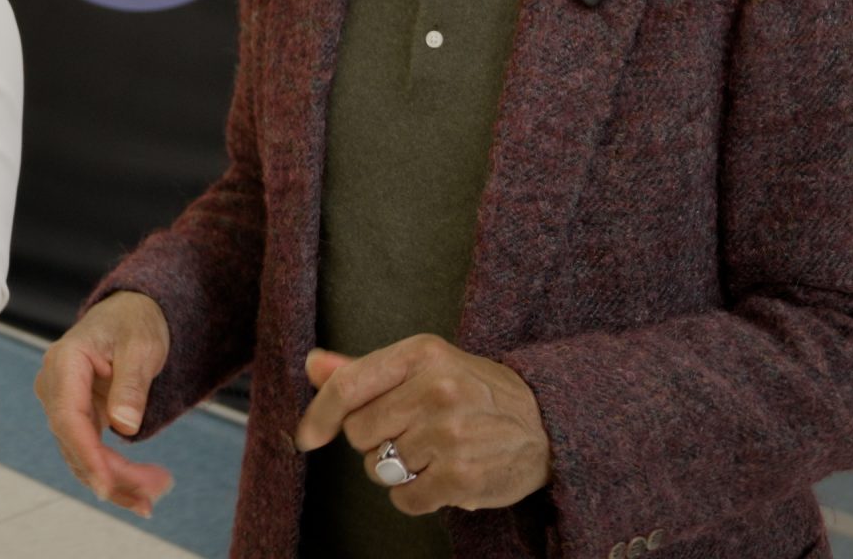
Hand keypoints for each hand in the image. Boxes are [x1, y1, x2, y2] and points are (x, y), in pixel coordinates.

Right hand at [35, 291, 177, 516]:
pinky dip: (113, 473)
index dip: (86, 455)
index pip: (68, 418)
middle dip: (113, 475)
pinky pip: (89, 452)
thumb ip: (131, 383)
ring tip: (155, 495)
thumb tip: (124, 426)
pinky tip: (139, 493)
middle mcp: (55, 386)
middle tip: (157, 490)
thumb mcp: (141, 345)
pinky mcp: (78, 418)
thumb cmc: (134, 322)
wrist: (130, 313)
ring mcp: (63, 404)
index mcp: (64, 363)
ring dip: (116, 481)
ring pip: (81, 456)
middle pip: (75, 443)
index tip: (107, 485)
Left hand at [293, 334, 551, 515]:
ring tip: (433, 454)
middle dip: (376, 442)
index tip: (307, 438)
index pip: (348, 385)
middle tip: (411, 434)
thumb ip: (366, 370)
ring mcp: (451, 434)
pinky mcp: (463, 476)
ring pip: (379, 468)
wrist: (545, 424)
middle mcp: (436, 389)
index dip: (319, 415)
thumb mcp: (425, 366)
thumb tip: (312, 365)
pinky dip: (415, 497)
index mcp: (421, 354)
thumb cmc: (474, 393)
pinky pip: (404, 499)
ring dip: (397, 471)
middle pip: (358, 433)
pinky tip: (441, 479)